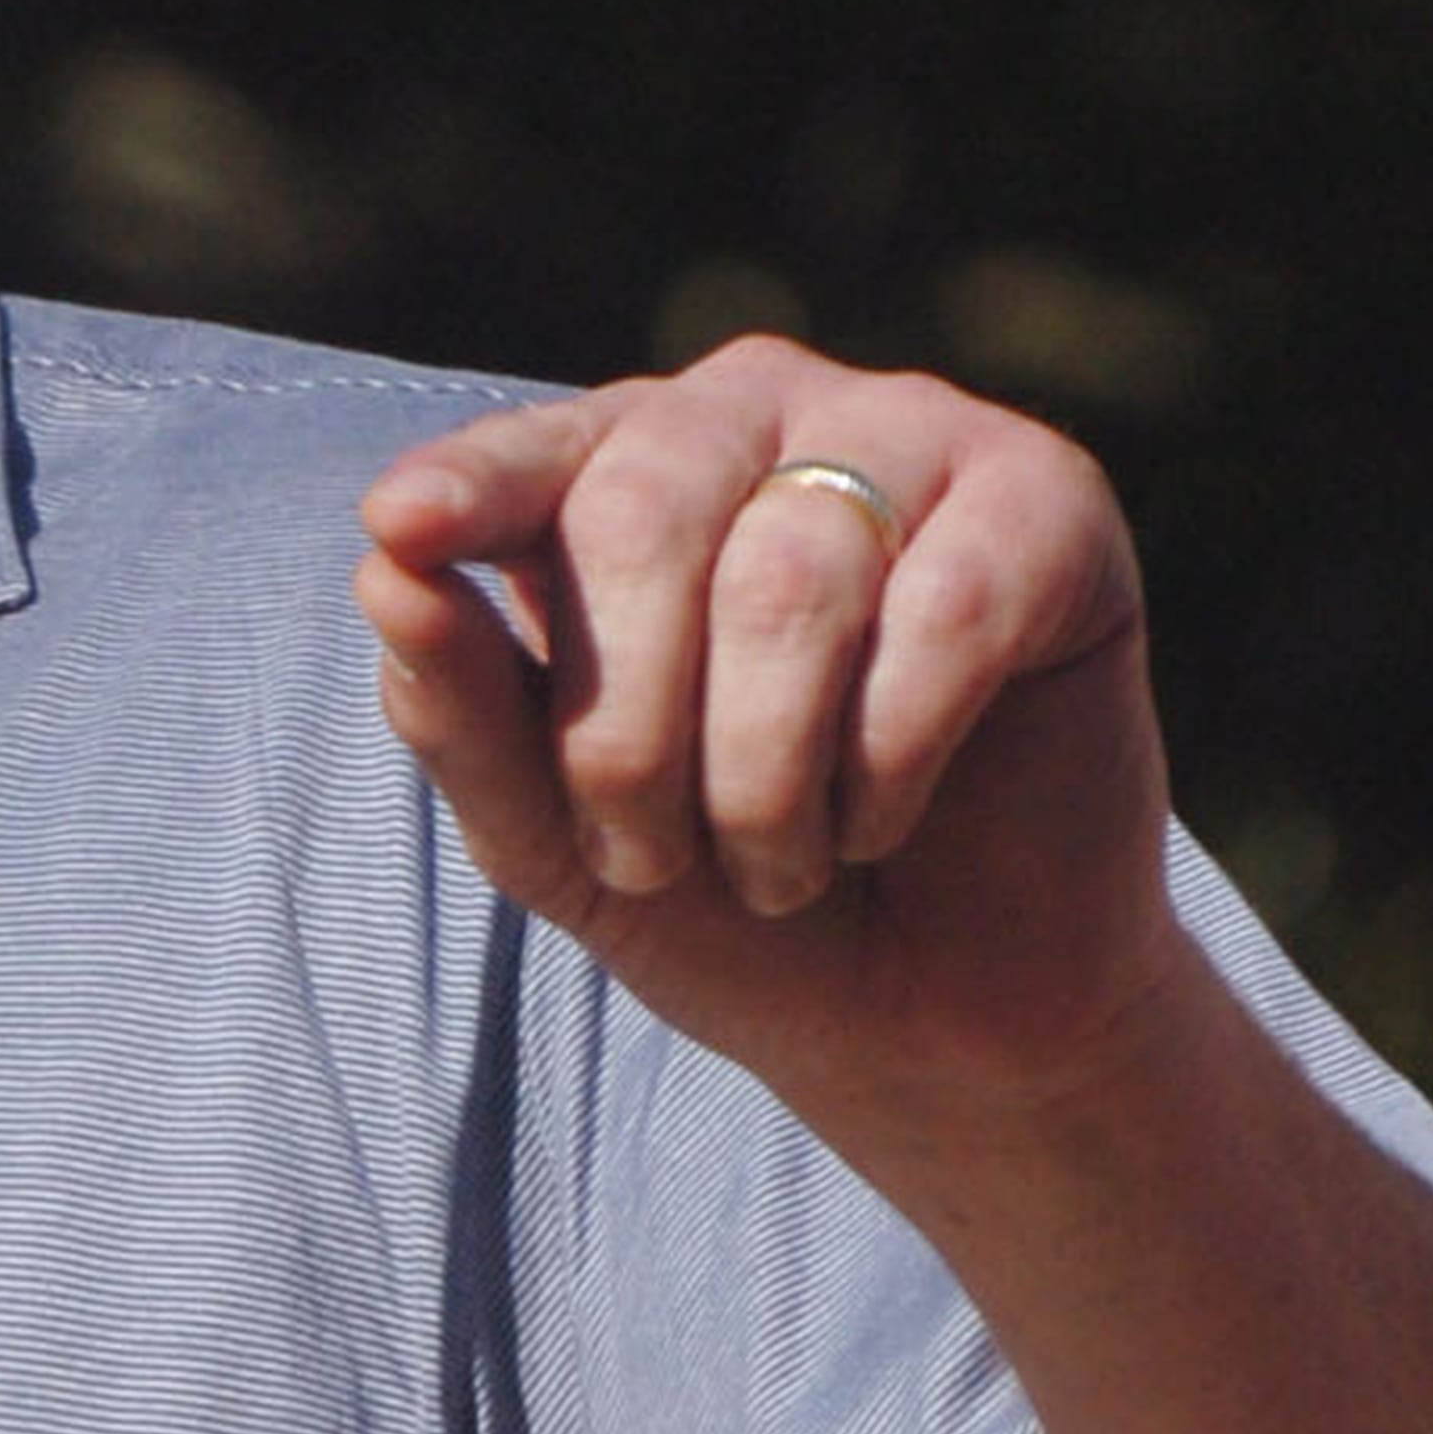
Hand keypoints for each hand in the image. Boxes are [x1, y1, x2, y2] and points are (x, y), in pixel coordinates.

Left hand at [351, 337, 1184, 1149]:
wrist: (932, 1020)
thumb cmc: (729, 906)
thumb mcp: (557, 842)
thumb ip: (466, 716)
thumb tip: (384, 573)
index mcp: (623, 468)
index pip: (533, 459)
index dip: (472, 488)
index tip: (401, 527)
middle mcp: (759, 414)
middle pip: (643, 514)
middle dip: (624, 732)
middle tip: (647, 857)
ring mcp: (911, 437)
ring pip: (790, 574)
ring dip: (761, 774)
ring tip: (778, 864)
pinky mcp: (1048, 505)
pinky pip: (944, 609)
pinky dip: (890, 755)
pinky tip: (881, 816)